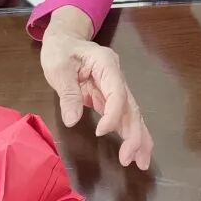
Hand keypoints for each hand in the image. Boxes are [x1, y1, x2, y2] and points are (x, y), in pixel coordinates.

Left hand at [40, 7, 153, 169]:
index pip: (117, 93)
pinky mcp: (108, 97)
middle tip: (131, 159)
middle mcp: (116, 77)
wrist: (64, 38)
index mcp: (107, 65)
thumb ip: (68, 93)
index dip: (113, 114)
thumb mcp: (58, 67)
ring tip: (142, 162)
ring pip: (132, 113)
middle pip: (131, 106)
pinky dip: (129, 132)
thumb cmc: (60, 49)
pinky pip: (122, 116)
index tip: (101, 132)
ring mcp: (115, 87)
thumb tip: (73, 120)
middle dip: (134, 133)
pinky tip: (134, 150)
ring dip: (137, 137)